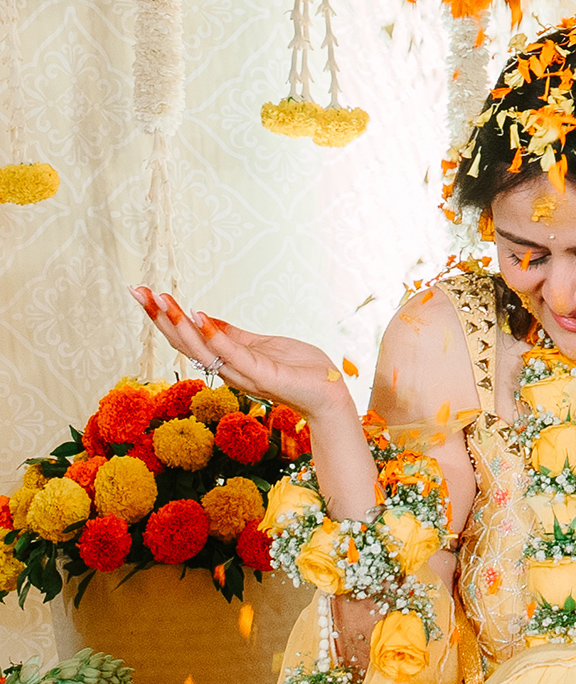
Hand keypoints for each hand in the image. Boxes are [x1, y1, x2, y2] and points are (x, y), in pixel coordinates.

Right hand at [129, 288, 349, 421]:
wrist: (330, 392)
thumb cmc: (300, 370)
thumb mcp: (261, 345)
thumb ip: (233, 336)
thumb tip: (203, 318)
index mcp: (227, 360)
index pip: (188, 338)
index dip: (164, 317)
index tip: (144, 293)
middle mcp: (229, 370)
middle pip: (184, 344)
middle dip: (159, 318)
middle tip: (137, 291)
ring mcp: (244, 374)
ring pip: (202, 350)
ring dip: (179, 325)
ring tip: (160, 301)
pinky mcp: (263, 375)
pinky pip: (234, 354)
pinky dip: (214, 336)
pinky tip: (198, 316)